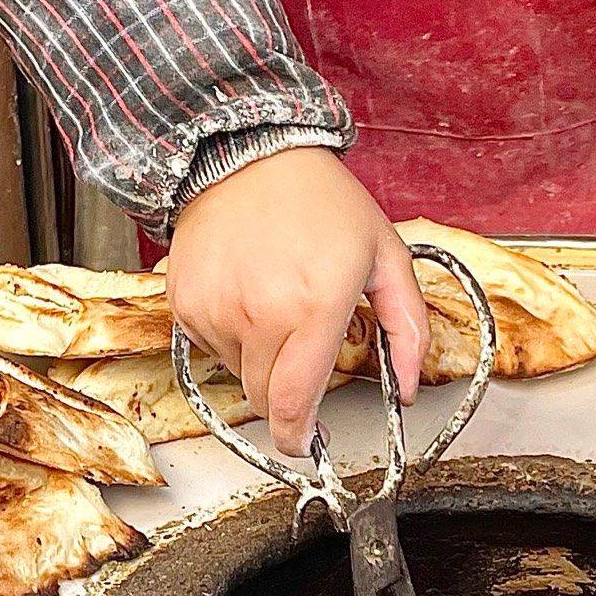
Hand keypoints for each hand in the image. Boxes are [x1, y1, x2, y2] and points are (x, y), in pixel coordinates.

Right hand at [167, 148, 426, 455]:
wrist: (248, 154)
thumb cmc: (319, 201)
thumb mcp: (385, 256)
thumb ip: (407, 327)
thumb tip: (409, 386)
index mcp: (314, 306)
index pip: (295, 402)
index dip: (299, 435)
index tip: (307, 441)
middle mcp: (259, 314)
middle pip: (265, 400)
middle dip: (286, 397)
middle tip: (301, 358)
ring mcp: (216, 309)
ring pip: (239, 373)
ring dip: (260, 358)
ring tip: (275, 302)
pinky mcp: (186, 302)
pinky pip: (211, 346)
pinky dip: (231, 334)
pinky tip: (247, 291)